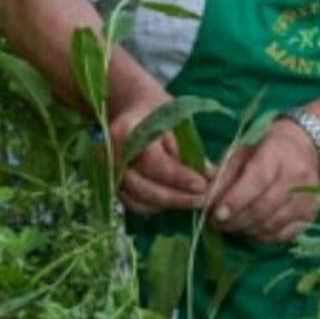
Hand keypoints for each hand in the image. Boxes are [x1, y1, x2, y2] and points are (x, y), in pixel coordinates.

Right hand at [109, 90, 210, 216]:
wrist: (133, 111)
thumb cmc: (158, 113)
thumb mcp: (176, 122)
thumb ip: (190, 149)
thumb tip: (211, 176)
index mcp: (124, 132)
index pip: (152, 162)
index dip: (178, 177)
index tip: (202, 185)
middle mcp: (109, 155)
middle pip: (143, 187)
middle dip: (177, 197)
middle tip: (204, 199)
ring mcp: (108, 173)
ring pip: (139, 201)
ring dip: (169, 205)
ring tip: (194, 200)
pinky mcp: (113, 186)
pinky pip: (136, 205)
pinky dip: (157, 207)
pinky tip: (177, 199)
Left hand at [210, 118, 319, 243]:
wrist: (302, 149)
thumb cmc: (264, 149)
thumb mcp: (241, 152)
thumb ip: (223, 174)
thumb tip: (205, 197)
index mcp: (277, 155)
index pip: (257, 181)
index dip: (235, 200)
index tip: (216, 213)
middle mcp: (297, 178)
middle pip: (264, 208)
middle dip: (236, 220)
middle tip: (217, 223)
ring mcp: (307, 199)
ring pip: (272, 224)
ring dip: (246, 230)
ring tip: (230, 227)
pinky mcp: (311, 216)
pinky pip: (283, 235)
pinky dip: (262, 237)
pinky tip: (249, 230)